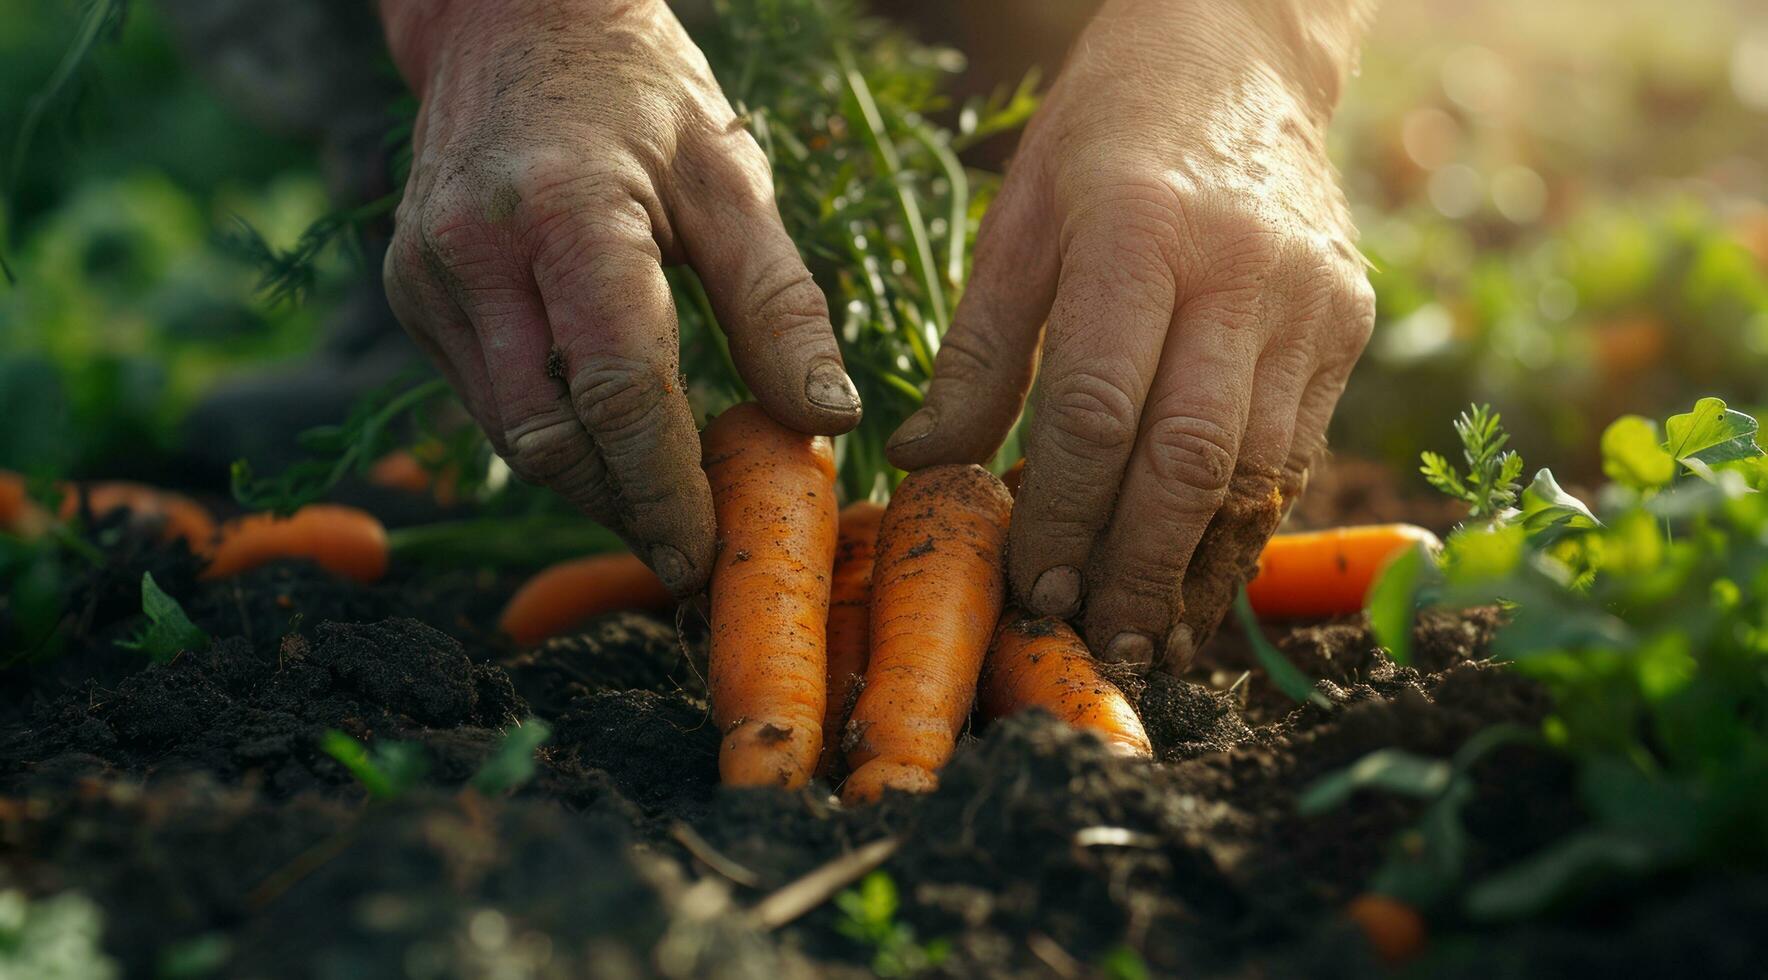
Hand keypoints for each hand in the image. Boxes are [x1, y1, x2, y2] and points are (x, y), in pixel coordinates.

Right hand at [379, 0, 860, 594]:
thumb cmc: (640, 95)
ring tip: (665, 509)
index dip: (665, 490)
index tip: (709, 556)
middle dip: (626, 508)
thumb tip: (829, 421)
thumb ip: (779, 304)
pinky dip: (553, 440)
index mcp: (564, 215)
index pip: (616, 390)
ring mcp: (428, 275)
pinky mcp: (413, 294)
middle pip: (549, 435)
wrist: (513, 23)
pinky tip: (611, 449)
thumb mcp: (730, 180)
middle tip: (695, 551)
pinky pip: (487, 400)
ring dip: (589, 487)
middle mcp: (474, 251)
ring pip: (510, 435)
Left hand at [887, 0, 1375, 669]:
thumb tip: (925, 467)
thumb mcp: (1020, 220)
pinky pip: (1296, 450)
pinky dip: (1249, 525)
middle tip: (1101, 644)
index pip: (1098, 412)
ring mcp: (1311, 302)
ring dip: (1203, 569)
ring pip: (1258, 471)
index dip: (1063, 517)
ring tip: (1157, 640)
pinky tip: (1207, 578)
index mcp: (1141, 233)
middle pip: (1191, 460)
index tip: (1033, 589)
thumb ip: (978, 350)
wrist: (1242, 52)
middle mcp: (1243, 272)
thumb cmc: (1106, 133)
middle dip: (1140, 570)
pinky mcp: (1349, 324)